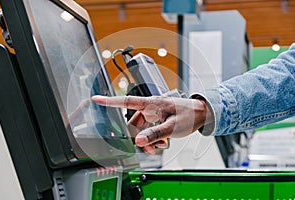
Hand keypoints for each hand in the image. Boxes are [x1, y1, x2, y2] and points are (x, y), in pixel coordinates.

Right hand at [91, 95, 211, 154]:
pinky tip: (162, 142)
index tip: (97, 99)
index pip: (127, 101)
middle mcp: (151, 107)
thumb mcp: (171, 127)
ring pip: (142, 128)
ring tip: (159, 145)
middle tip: (150, 147)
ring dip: (147, 139)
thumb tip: (138, 141)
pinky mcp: (158, 117)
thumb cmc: (189, 115)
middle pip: (134, 123)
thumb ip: (154, 134)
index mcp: (152, 104)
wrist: (202, 113)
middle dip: (139, 137)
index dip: (110, 101)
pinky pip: (149, 128)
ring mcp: (155, 112)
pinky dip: (153, 137)